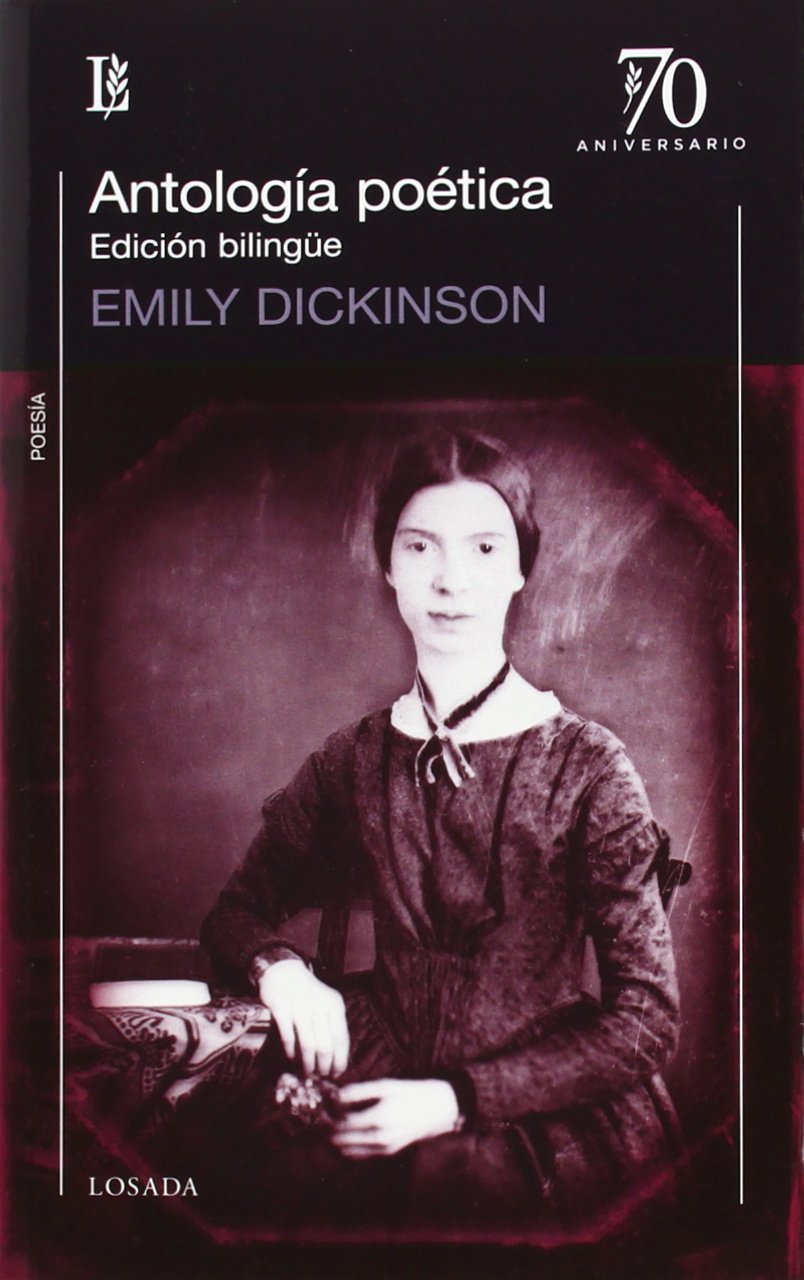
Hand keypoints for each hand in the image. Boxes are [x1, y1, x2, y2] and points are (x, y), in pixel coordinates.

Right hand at [255, 958, 349, 1078]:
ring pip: (308, 1044)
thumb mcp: (327, 1003)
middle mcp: (319, 1005)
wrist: (284, 971)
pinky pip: (288, 1036)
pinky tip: (292, 1057)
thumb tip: (339, 1058)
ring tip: (308, 1072)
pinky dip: (291, 1051)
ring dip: (308, 1063)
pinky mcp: (281, 1008)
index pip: (341, 1038)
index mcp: (334, 1005)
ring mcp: (299, 1006)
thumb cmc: (309, 993)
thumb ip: (333, 1025)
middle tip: (321, 1075)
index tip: (337, 1073)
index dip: (340, 1059)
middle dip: (324, 1065)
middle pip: (325, 1045)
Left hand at [330, 1078, 460, 1157]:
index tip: (320, 1107)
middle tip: (321, 1117)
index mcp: (379, 1118)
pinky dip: (347, 1148)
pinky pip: (359, 1156)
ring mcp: (384, 1149)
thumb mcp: (385, 1086)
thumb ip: (358, 1092)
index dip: (328, 1115)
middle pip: (341, 1140)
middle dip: (327, 1129)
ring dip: (335, 1140)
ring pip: (347, 1152)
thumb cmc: (410, 1093)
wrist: (437, 1110)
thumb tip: (335, 1095)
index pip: (342, 1122)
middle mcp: (380, 1138)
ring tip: (329, 1125)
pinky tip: (343, 1135)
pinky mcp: (387, 1153)